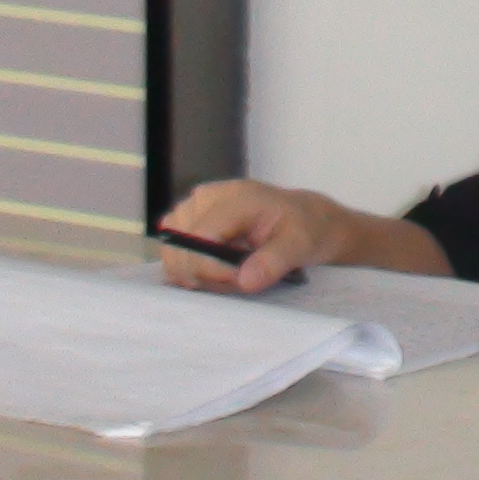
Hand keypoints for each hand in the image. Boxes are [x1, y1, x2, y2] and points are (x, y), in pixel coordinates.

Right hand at [157, 178, 352, 294]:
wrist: (306, 220)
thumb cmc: (305, 227)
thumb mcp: (300, 244)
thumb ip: (273, 262)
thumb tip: (244, 280)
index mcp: (235, 197)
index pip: (199, 237)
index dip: (211, 269)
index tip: (238, 282)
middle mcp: (207, 198)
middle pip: (178, 245)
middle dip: (203, 273)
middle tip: (238, 279)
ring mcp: (195, 208)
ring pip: (172, 250)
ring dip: (195, 272)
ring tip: (230, 274)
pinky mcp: (190, 221)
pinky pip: (174, 251)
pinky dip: (191, 268)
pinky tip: (218, 270)